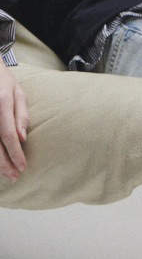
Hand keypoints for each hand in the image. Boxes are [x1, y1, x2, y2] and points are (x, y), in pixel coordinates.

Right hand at [0, 67, 27, 182]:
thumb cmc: (4, 81)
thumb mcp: (18, 93)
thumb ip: (21, 115)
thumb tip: (22, 138)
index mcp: (2, 103)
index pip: (8, 135)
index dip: (15, 154)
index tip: (23, 167)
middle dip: (4, 164)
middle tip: (15, 177)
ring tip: (6, 174)